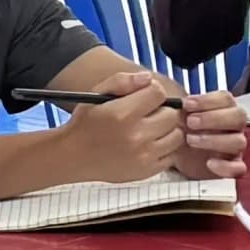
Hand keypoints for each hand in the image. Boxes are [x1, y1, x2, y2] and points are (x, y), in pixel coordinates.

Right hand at [50, 79, 183, 181]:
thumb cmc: (85, 124)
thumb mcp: (96, 94)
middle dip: (161, 110)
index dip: (152, 91)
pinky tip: (149, 144)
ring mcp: (144, 156)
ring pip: (176, 135)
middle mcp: (137, 135)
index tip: (144, 96)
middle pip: (171, 114)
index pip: (158, 93)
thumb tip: (149, 78)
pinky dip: (165, 148)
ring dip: (166, 130)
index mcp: (123, 113)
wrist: (73, 156)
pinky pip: (172, 155)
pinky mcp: (147, 171)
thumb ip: (123, 81)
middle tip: (147, 114)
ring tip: (150, 129)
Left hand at [173, 89, 248, 179]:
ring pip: (239, 141)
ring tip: (190, 140)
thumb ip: (177, 104)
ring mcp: (234, 146)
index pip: (226, 99)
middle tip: (190, 121)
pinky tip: (209, 163)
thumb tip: (168, 96)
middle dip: (213, 118)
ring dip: (214, 140)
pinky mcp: (231, 166)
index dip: (207, 100)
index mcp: (224, 108)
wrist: (175, 154)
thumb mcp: (177, 114)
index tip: (186, 104)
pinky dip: (226, 166)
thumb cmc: (180, 129)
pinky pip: (239, 168)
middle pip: (238, 116)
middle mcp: (233, 126)